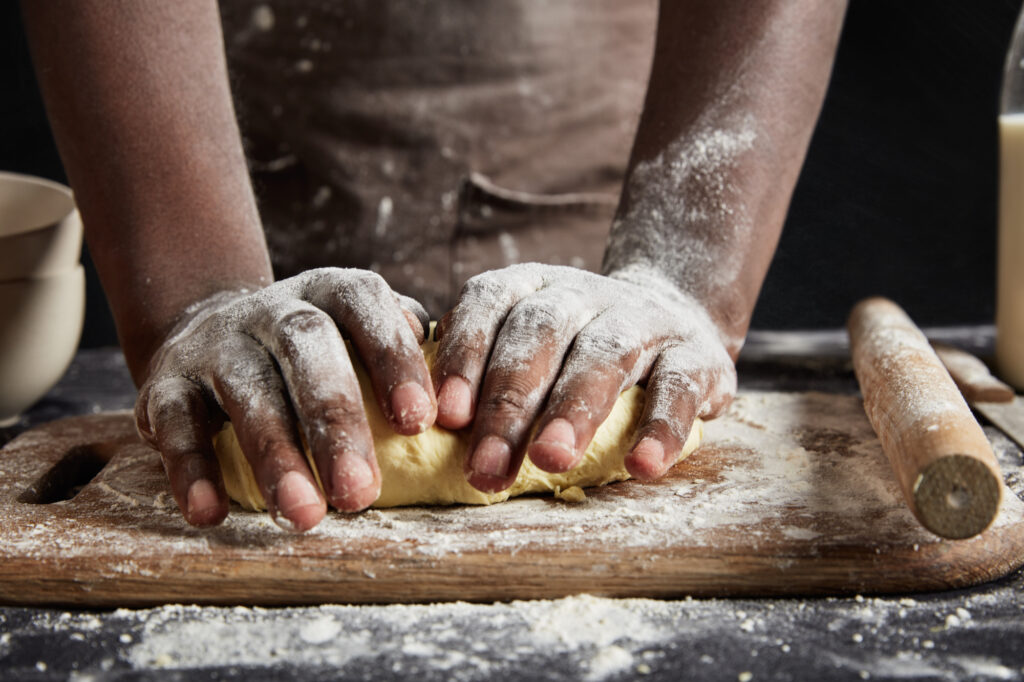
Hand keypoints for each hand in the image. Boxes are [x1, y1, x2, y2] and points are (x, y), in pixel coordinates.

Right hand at [134, 268, 434, 529]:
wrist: (209, 329)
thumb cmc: (314, 351)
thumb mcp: (357, 334)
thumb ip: (403, 350)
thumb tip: (455, 394)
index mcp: (331, 291)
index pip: (365, 305)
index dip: (393, 357)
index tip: (421, 421)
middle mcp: (275, 309)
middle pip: (309, 350)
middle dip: (336, 423)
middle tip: (359, 494)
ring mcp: (218, 341)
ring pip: (248, 391)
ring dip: (274, 456)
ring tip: (302, 516)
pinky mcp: (165, 379)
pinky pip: (174, 420)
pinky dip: (190, 467)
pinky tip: (210, 514)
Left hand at [432, 264, 735, 492]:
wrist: (676, 320)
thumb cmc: (573, 354)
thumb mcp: (526, 346)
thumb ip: (481, 374)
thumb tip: (423, 428)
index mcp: (530, 287)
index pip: (488, 304)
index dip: (464, 356)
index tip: (445, 418)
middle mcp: (582, 294)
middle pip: (539, 335)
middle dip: (509, 402)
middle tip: (485, 468)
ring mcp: (641, 319)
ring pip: (604, 355)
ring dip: (575, 409)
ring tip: (551, 460)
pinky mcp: (696, 353)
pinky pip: (678, 386)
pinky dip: (660, 427)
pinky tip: (641, 467)